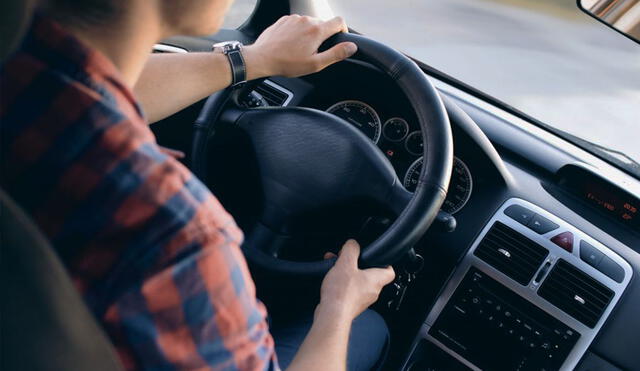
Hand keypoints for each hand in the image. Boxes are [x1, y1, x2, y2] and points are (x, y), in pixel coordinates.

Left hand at [242, 15, 357, 78]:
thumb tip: (352, 47)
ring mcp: (294, 18)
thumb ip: (336, 54)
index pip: (339, 22)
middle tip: (314, 52)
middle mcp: (307, 20)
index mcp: (317, 30)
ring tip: (300, 50)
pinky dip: (297, 32)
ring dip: (309, 34)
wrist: (262, 58)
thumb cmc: (287, 63)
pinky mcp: (284, 20)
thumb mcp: (315, 64)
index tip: (338, 40)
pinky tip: (290, 45)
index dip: (342, 31)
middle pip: (323, 24)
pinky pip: (297, 24)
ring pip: (309, 24)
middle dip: (322, 36)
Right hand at [317, 240, 394, 321]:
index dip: (385, 262)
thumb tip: (353, 243)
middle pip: (370, 275)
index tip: (377, 257)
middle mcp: (372, 291)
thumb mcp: (345, 263)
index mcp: (376, 280)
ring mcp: (362, 300)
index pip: (390, 271)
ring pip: (358, 282)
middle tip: (347, 259)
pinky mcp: (351, 306)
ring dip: (347, 273)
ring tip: (335, 267)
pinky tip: (331, 280)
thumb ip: (351, 249)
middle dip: (357, 265)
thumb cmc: (342, 293)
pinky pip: (349, 291)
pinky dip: (341, 284)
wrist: (332, 315)